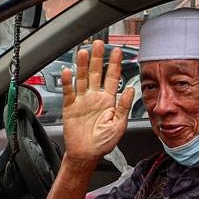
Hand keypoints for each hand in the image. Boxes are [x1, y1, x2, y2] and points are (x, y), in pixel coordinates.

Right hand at [61, 40, 135, 162]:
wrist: (86, 155)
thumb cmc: (103, 143)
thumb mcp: (119, 126)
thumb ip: (124, 107)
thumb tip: (131, 90)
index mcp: (109, 101)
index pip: (113, 78)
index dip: (115, 64)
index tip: (118, 51)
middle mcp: (95, 98)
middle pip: (96, 73)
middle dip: (98, 58)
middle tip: (99, 43)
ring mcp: (82, 101)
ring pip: (82, 79)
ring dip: (82, 65)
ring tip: (83, 52)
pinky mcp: (70, 107)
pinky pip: (68, 92)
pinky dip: (67, 82)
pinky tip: (68, 72)